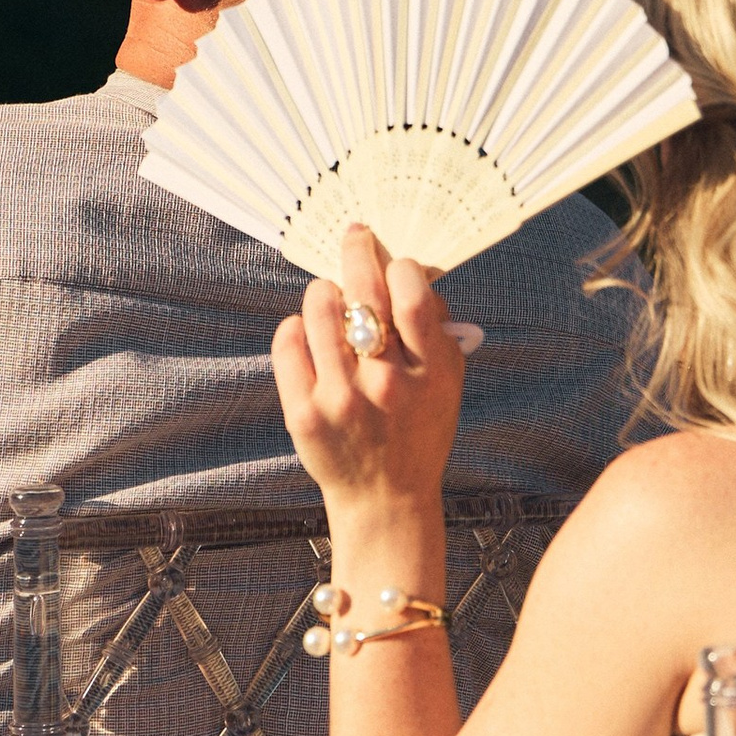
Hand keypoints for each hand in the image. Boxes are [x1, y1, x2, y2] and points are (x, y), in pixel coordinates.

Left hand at [271, 223, 463, 514]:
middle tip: (356, 236)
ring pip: (320, 307)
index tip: (397, 263)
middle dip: (358, 250)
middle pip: (364, 292)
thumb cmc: (418, 430)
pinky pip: (288, 341)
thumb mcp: (446, 383)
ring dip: (326, 290)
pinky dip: (297, 327)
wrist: (385, 499)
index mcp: (431, 374)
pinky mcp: (303, 412)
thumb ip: (433, 328)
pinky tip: (309, 332)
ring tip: (332, 297)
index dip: (403, 267)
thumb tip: (410, 269)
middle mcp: (386, 384)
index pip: (414, 296)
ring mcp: (341, 399)